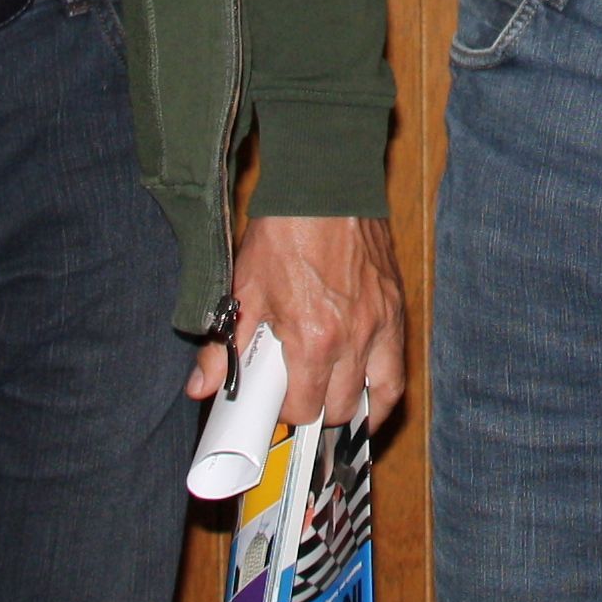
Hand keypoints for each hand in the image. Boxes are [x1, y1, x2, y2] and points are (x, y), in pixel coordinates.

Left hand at [190, 214, 408, 428]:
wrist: (325, 186)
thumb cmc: (284, 233)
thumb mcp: (244, 290)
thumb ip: (223, 346)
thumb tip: (202, 386)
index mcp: (315, 339)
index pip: (304, 408)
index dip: (286, 412)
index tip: (275, 402)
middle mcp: (355, 338)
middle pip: (341, 408)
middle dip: (319, 414)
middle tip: (302, 400)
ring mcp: (382, 323)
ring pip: (382, 393)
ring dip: (360, 411)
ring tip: (342, 415)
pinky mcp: (397, 306)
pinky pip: (399, 362)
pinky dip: (384, 384)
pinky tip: (369, 387)